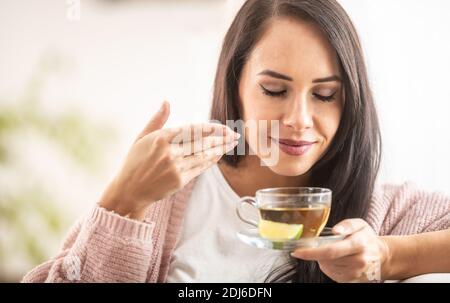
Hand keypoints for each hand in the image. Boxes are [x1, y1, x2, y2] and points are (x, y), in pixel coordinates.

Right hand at [99, 101, 239, 219]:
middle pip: (202, 142)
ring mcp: (175, 167)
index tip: (224, 127)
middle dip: (221, 138)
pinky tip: (219, 155)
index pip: (192, 129)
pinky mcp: (180, 181)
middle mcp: (169, 152)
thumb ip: (158, 119)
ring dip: (220, 149)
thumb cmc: (134, 162)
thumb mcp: (141, 137)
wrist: (130, 191)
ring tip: (232, 144)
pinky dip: (211, 161)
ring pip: (204, 155)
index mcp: (160, 138)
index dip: (211, 128)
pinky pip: (200, 168)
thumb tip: (166, 101)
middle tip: (235, 135)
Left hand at [291, 219, 389, 281]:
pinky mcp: (351, 280)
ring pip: (327, 266)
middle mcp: (358, 261)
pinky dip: (327, 265)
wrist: (380, 256)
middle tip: (315, 246)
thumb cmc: (366, 238)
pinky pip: (331, 273)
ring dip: (322, 259)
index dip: (311, 252)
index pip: (331, 250)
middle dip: (316, 253)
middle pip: (326, 259)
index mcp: (359, 244)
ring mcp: (355, 273)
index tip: (297, 252)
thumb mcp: (360, 224)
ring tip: (331, 251)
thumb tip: (335, 231)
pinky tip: (334, 259)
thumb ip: (347, 224)